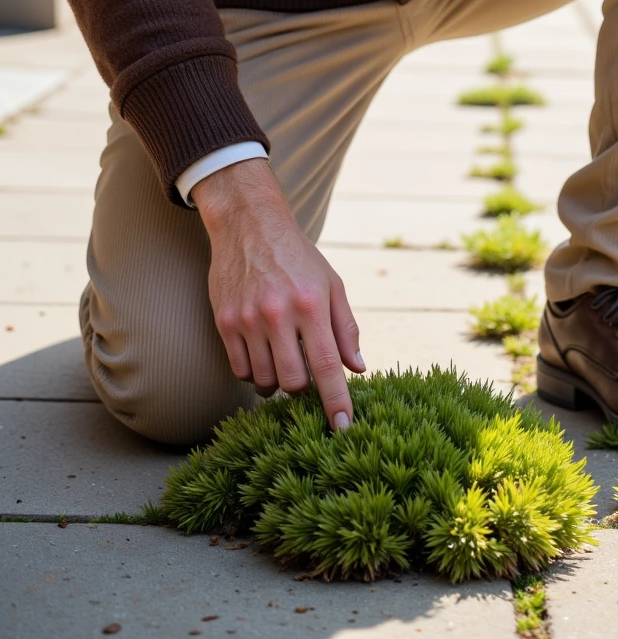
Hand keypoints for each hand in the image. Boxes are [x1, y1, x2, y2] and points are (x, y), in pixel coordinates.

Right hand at [192, 158, 363, 428]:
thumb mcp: (331, 284)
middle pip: (292, 382)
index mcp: (311, 304)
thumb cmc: (298, 257)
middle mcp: (278, 314)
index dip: (336, 400)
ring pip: (264, 381)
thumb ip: (345, 328)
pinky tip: (263, 352)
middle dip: (303, 389)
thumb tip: (357, 369)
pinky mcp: (224, 322)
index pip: (326, 365)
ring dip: (278, 382)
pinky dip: (255, 372)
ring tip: (284, 356)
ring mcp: (247, 319)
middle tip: (306, 371)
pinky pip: (241, 369)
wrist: (249, 226)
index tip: (343, 427)